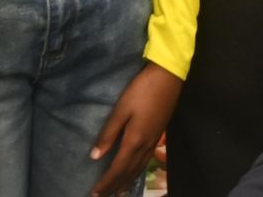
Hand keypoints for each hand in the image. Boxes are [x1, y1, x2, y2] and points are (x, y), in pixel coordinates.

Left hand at [90, 62, 183, 195]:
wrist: (168, 77)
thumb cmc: (142, 90)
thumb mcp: (121, 109)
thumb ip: (108, 133)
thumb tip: (95, 156)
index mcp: (134, 140)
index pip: (117, 169)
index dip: (106, 182)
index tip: (94, 193)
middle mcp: (145, 146)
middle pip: (128, 172)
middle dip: (115, 186)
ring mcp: (153, 141)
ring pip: (139, 169)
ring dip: (127, 182)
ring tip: (118, 193)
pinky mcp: (158, 135)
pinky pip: (146, 162)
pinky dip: (137, 172)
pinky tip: (135, 172)